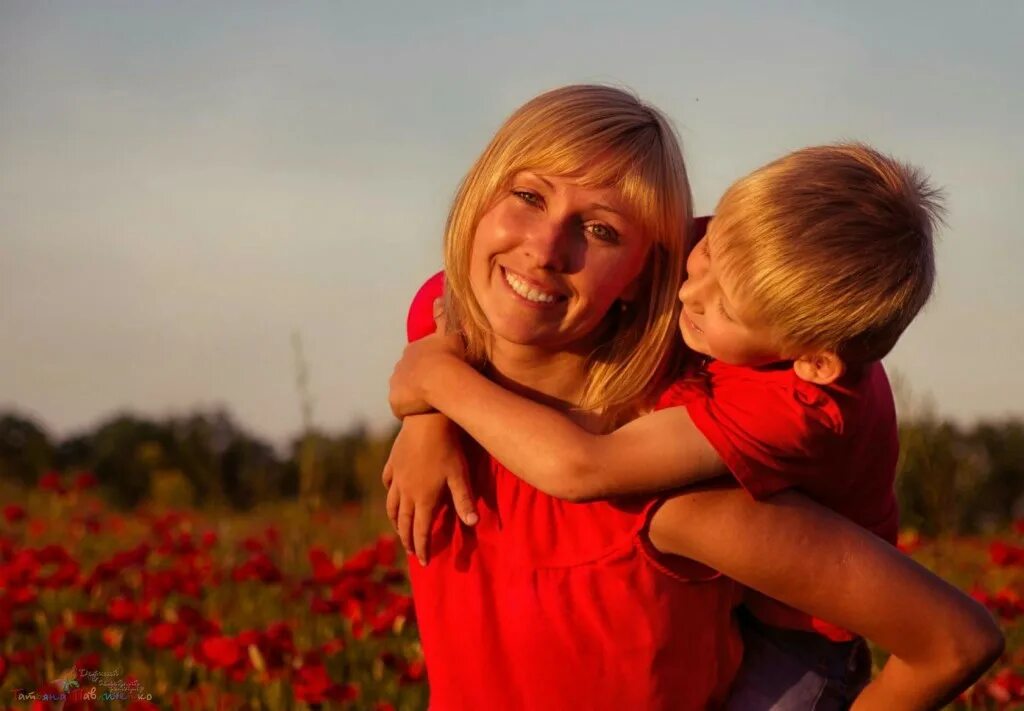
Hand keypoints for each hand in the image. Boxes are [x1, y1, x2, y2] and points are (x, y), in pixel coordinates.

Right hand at [382, 413, 477, 565]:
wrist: (426, 420)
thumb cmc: (448, 448)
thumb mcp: (460, 475)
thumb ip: (464, 500)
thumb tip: (473, 524)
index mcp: (423, 499)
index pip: (421, 531)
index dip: (422, 548)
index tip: (423, 563)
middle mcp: (406, 492)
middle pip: (404, 523)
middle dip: (407, 540)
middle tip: (411, 552)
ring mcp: (397, 478)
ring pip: (392, 506)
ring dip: (396, 522)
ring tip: (400, 530)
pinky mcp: (392, 463)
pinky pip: (388, 483)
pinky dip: (390, 495)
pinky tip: (393, 495)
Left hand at [388, 305, 467, 418]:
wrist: (441, 379)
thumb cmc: (451, 356)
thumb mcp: (450, 332)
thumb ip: (443, 316)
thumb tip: (438, 296)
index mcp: (413, 350)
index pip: (419, 357)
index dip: (429, 364)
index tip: (439, 370)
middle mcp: (400, 365)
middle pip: (409, 373)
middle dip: (418, 380)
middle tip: (436, 390)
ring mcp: (396, 384)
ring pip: (404, 391)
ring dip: (414, 396)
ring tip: (430, 405)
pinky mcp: (395, 402)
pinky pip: (402, 408)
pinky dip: (410, 410)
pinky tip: (422, 414)